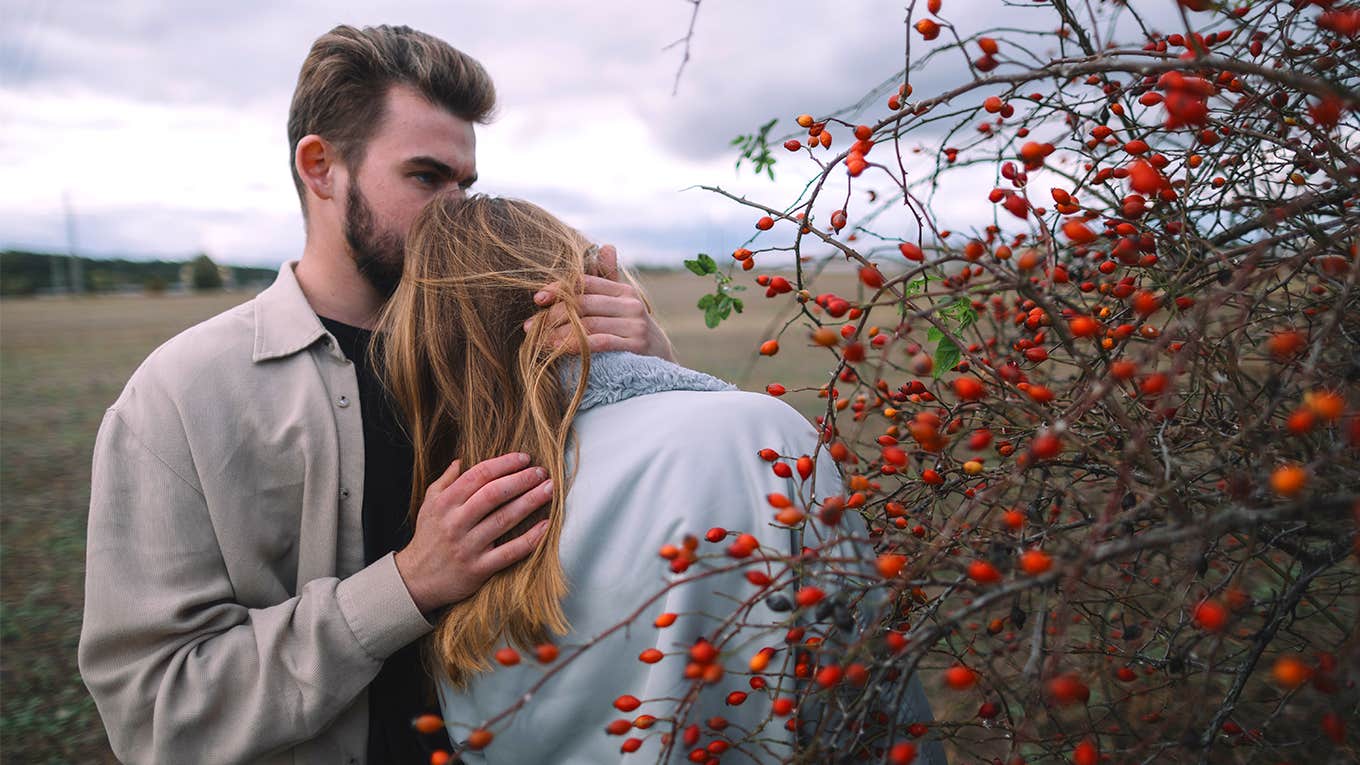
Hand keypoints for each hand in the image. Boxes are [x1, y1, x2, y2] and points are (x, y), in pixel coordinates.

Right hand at [394, 452, 553, 613]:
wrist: (416, 580)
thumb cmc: (428, 538)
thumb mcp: (429, 505)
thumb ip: (445, 481)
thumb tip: (460, 460)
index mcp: (445, 503)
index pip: (478, 475)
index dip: (504, 464)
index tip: (524, 458)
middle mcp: (456, 523)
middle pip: (494, 494)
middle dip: (521, 480)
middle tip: (542, 472)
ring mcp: (468, 547)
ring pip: (504, 519)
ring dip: (530, 502)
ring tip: (549, 490)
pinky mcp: (478, 569)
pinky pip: (509, 552)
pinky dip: (530, 539)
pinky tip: (546, 525)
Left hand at [525, 244, 676, 361]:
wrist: (660, 362)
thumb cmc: (631, 332)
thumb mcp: (622, 304)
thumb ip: (608, 279)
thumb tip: (606, 246)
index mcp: (624, 291)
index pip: (585, 283)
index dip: (559, 289)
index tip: (538, 299)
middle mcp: (631, 305)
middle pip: (583, 304)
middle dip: (552, 315)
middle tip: (530, 326)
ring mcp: (635, 326)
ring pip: (587, 324)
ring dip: (558, 333)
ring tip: (538, 341)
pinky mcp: (636, 347)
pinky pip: (599, 343)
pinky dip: (576, 346)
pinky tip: (558, 351)